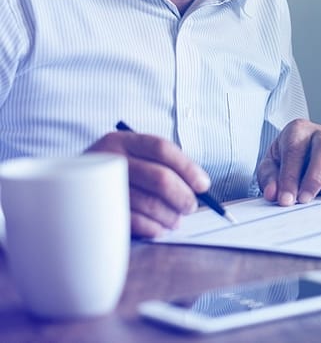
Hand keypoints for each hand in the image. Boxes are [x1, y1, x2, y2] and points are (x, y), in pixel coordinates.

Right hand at [86, 132, 209, 237]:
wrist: (67, 193)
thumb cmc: (116, 177)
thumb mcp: (134, 160)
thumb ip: (164, 166)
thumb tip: (200, 186)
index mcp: (122, 141)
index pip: (162, 149)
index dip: (188, 168)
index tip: (203, 185)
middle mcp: (109, 159)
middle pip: (160, 178)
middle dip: (183, 197)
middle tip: (190, 207)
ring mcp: (101, 185)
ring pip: (151, 203)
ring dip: (171, 217)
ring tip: (175, 221)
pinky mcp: (97, 211)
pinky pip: (136, 222)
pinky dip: (154, 228)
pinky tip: (159, 229)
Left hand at [258, 119, 320, 205]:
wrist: (307, 152)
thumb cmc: (287, 157)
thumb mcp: (271, 165)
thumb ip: (269, 178)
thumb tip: (273, 194)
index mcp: (299, 129)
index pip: (295, 151)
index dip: (290, 178)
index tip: (285, 199)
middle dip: (314, 179)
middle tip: (303, 200)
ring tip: (309, 194)